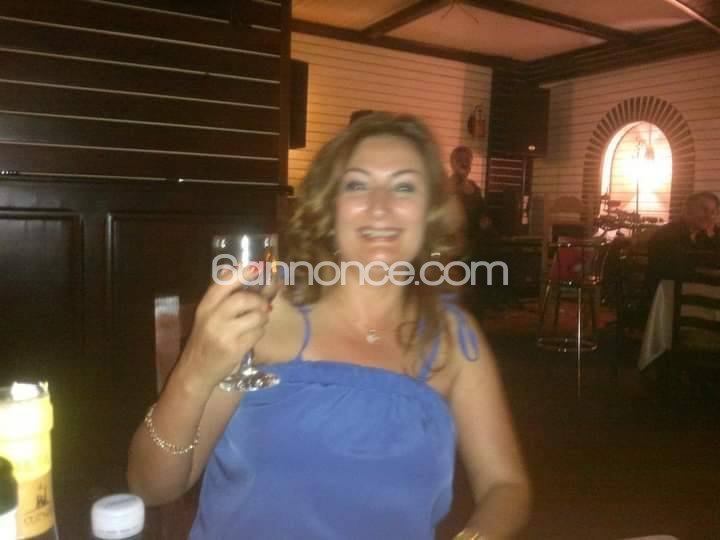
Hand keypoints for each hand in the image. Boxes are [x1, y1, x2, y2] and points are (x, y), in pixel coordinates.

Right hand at [178, 267, 271, 393]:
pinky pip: (258, 333)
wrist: (196, 370)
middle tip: (264, 305)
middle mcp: (212, 317)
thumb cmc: (205, 340)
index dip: (242, 273)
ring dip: (263, 318)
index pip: (223, 283)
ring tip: (259, 321)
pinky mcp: (235, 348)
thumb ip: (225, 299)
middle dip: (259, 301)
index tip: (256, 268)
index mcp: (205, 306)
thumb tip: (254, 277)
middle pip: (243, 299)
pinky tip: (253, 335)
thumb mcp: (208, 316)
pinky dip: (260, 332)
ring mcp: (224, 334)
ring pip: (255, 316)